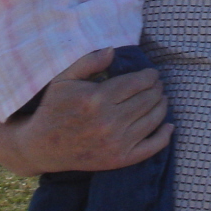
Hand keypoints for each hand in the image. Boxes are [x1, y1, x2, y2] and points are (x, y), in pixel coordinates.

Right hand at [0, 48, 172, 176]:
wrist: (41, 146)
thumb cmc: (54, 108)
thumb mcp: (64, 79)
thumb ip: (89, 62)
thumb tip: (113, 50)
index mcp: (98, 99)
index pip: (138, 82)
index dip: (150, 76)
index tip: (152, 74)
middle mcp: (110, 122)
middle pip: (149, 99)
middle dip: (157, 89)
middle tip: (157, 85)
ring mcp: (117, 143)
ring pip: (154, 119)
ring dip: (162, 106)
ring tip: (161, 99)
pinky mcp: (120, 160)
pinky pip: (152, 147)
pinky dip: (165, 135)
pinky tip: (168, 126)